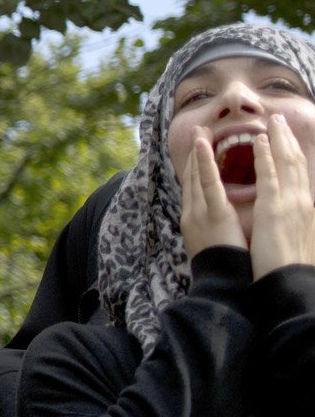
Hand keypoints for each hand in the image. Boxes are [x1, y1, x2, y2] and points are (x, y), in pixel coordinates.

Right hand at [180, 133, 244, 259]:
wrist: (222, 285)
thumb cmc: (225, 269)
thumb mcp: (216, 246)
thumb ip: (216, 230)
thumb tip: (221, 224)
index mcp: (195, 221)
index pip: (195, 189)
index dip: (195, 168)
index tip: (199, 150)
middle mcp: (193, 214)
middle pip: (192, 179)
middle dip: (194, 155)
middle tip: (198, 132)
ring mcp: (200, 212)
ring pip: (197, 176)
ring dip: (197, 152)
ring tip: (200, 131)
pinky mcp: (213, 214)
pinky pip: (208, 183)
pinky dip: (204, 163)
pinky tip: (203, 146)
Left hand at [249, 116, 314, 279]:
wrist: (288, 283)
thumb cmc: (286, 265)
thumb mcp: (293, 237)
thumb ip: (292, 220)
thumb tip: (289, 214)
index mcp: (304, 208)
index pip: (299, 174)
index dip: (293, 153)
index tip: (287, 136)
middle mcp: (301, 202)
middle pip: (296, 163)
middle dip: (288, 139)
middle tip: (280, 119)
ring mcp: (290, 204)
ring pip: (286, 163)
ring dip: (279, 140)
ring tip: (272, 120)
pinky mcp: (276, 209)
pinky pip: (270, 176)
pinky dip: (267, 156)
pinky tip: (261, 140)